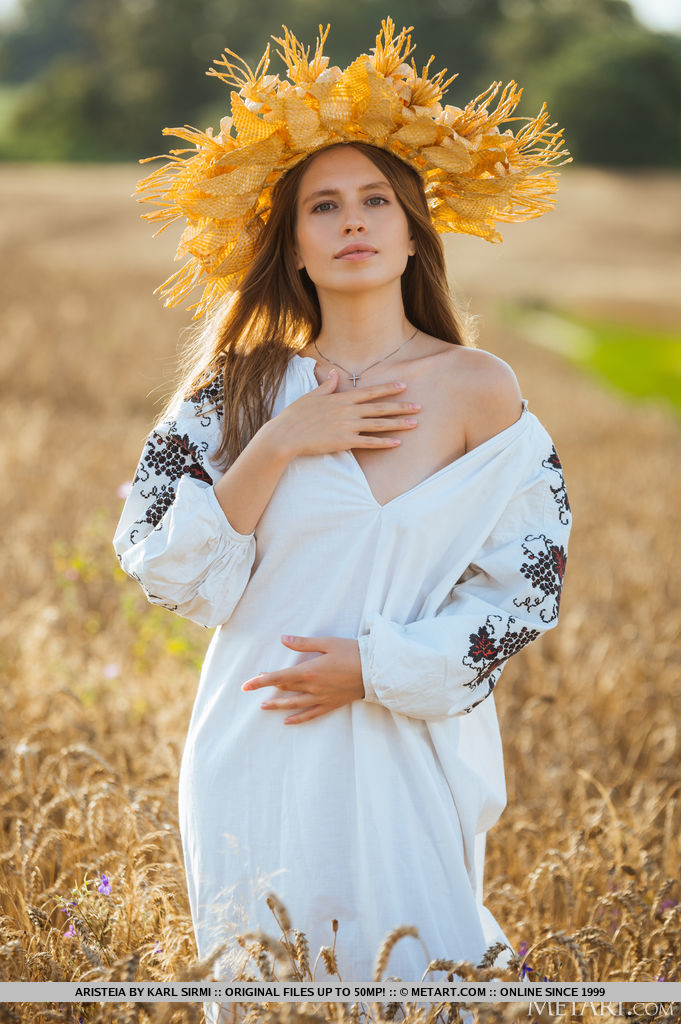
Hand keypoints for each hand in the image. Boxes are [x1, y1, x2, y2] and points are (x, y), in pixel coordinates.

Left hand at [241, 634, 364, 724]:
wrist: (376, 670)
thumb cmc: (352, 652)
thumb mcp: (327, 643)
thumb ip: (303, 644)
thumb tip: (283, 639)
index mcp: (309, 671)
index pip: (278, 678)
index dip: (260, 681)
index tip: (246, 685)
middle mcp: (313, 687)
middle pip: (285, 689)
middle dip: (268, 688)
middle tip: (254, 685)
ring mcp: (322, 698)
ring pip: (294, 704)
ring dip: (278, 705)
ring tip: (264, 707)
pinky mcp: (331, 704)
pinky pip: (311, 714)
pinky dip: (298, 718)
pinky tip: (288, 721)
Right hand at [268, 370, 419, 459]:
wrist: (286, 435)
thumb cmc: (296, 415)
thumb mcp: (311, 395)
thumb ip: (327, 385)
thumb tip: (333, 374)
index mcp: (341, 398)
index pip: (370, 392)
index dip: (388, 389)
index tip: (404, 386)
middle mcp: (348, 410)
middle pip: (379, 408)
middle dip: (401, 407)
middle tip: (419, 406)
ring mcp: (347, 426)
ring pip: (378, 424)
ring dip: (398, 424)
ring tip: (414, 423)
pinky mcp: (344, 442)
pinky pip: (369, 442)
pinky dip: (384, 443)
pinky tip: (397, 443)